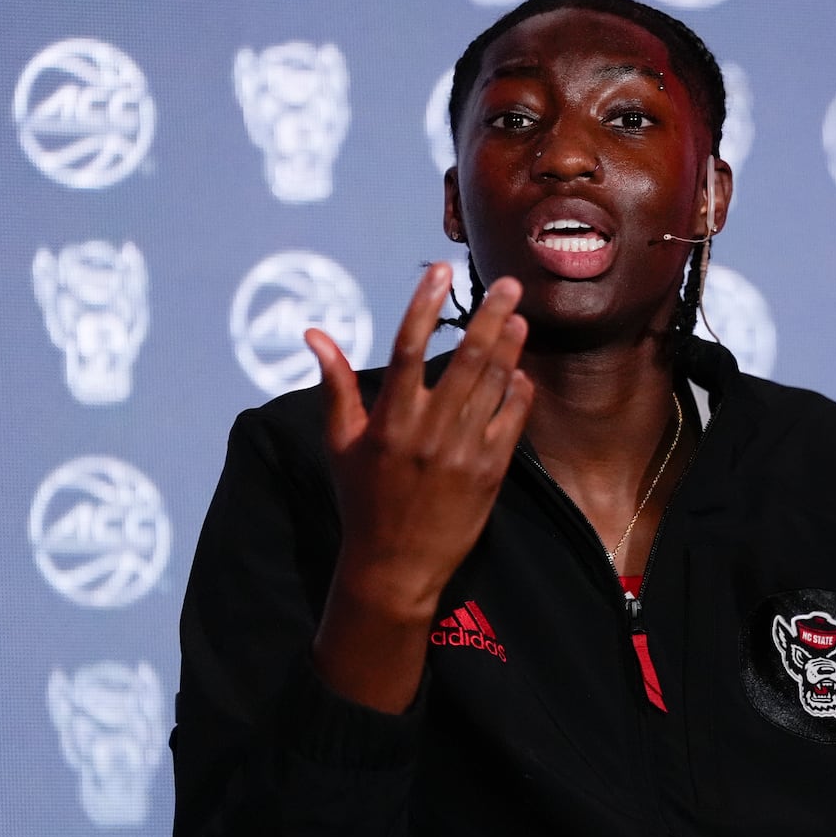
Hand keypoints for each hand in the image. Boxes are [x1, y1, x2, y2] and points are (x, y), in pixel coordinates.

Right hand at [305, 263, 533, 619]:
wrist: (395, 566)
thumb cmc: (362, 500)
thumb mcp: (340, 443)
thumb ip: (336, 385)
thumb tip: (315, 333)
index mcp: (389, 420)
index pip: (407, 348)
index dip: (423, 305)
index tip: (440, 270)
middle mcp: (428, 431)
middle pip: (465, 360)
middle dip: (490, 317)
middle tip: (509, 285)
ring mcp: (463, 451)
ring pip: (493, 386)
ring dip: (509, 348)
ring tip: (519, 318)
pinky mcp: (490, 472)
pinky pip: (511, 421)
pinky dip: (517, 393)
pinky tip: (520, 372)